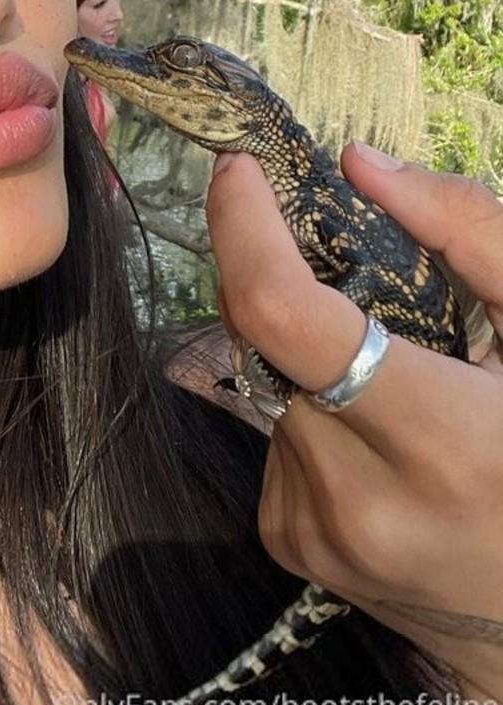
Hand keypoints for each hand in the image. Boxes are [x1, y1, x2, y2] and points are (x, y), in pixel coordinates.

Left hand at [206, 145, 502, 704]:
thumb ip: (468, 233)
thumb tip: (359, 163)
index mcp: (441, 442)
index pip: (283, 314)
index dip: (243, 227)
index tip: (238, 168)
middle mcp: (360, 496)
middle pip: (264, 338)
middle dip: (279, 275)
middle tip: (325, 253)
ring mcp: (315, 529)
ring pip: (265, 378)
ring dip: (304, 350)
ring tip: (389, 374)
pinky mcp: (289, 541)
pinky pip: (271, 431)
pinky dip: (307, 404)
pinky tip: (373, 432)